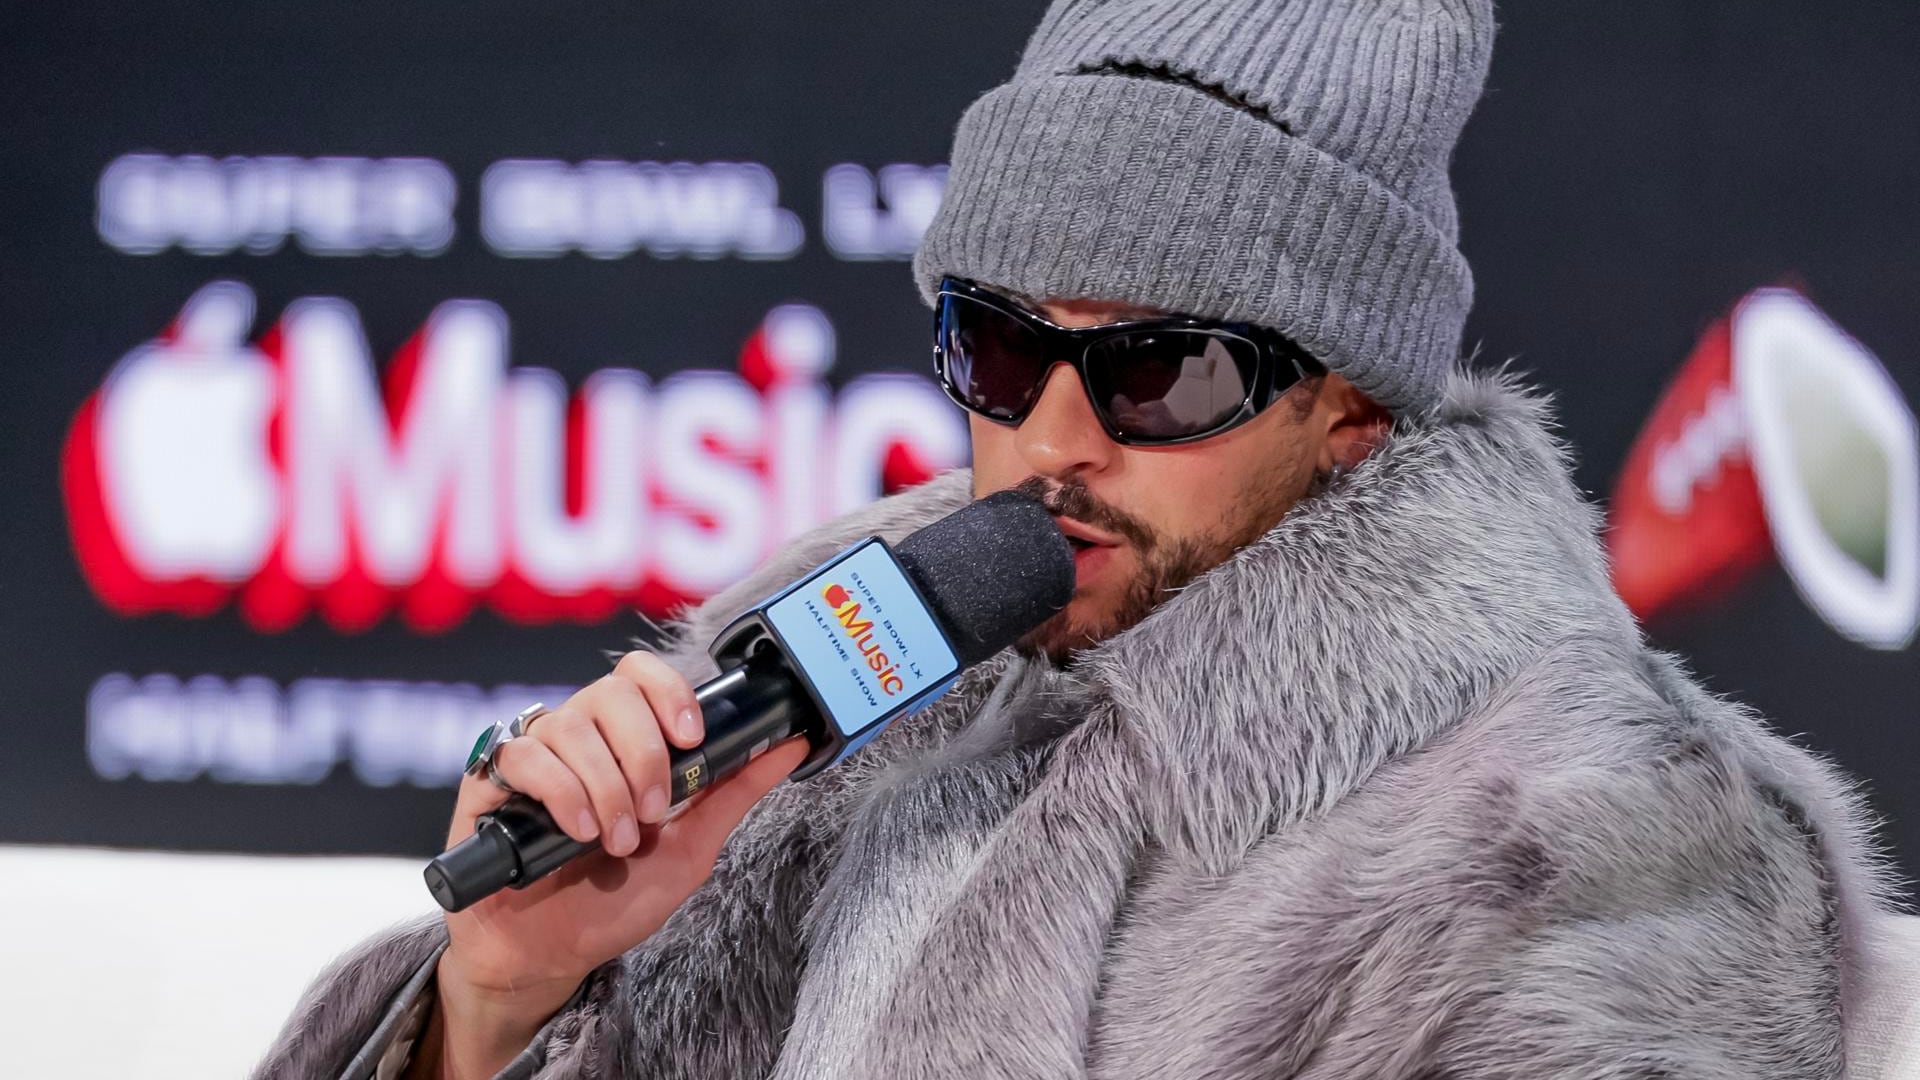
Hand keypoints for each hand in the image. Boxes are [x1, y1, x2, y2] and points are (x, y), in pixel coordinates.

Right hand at [417, 650, 808, 1078]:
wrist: (548, 954)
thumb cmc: (614, 900)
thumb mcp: (689, 849)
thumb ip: (733, 794)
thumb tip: (791, 745)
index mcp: (625, 739)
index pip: (642, 673)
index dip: (668, 692)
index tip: (691, 737)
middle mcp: (579, 734)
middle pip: (612, 691)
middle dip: (644, 754)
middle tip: (653, 813)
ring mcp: (534, 753)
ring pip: (571, 726)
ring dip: (605, 787)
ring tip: (615, 840)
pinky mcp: (491, 779)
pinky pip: (524, 754)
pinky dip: (560, 792)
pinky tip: (574, 833)